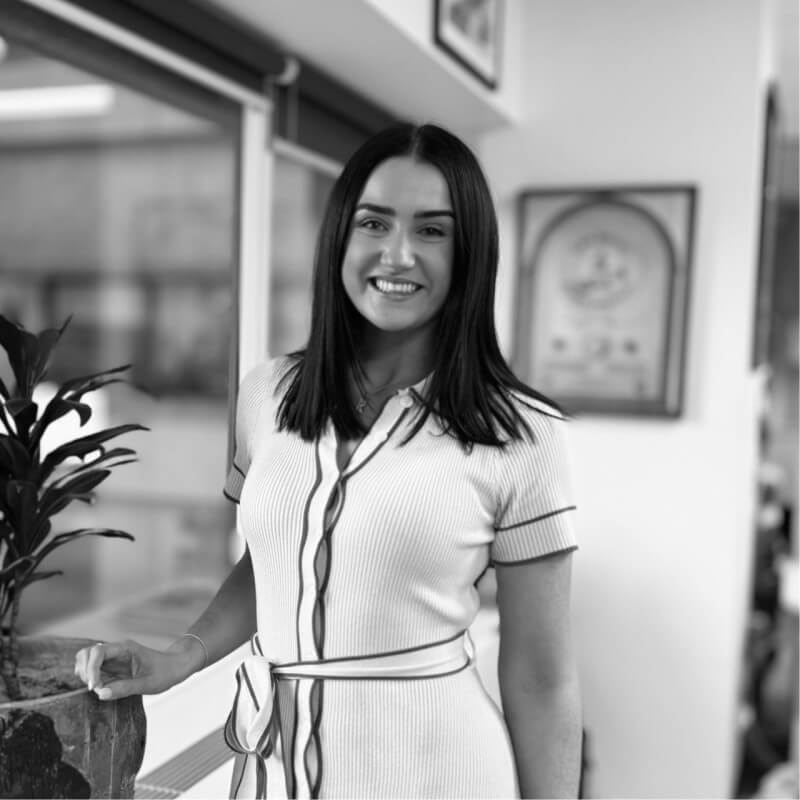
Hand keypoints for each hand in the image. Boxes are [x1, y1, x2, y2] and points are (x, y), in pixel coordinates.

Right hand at [74, 638, 196, 700]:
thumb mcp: (148, 683)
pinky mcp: (112, 666)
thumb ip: (125, 688)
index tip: (94, 687)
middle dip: (84, 670)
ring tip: (97, 688)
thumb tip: (100, 694)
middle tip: (94, 687)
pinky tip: (99, 687)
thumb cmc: (165, 672)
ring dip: (85, 674)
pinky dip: (90, 677)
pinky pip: (93, 668)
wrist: (175, 665)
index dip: (91, 669)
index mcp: (126, 648)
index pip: (98, 652)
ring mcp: (113, 657)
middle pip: (87, 653)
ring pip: (87, 659)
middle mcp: (116, 650)